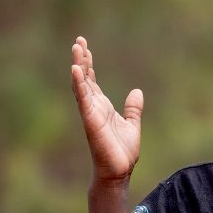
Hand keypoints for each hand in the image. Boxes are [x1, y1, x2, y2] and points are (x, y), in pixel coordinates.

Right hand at [70, 36, 142, 181]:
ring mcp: (90, 113)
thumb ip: (133, 109)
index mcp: (102, 107)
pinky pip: (83, 99)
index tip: (84, 47)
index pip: (92, 80)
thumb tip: (137, 92)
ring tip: (76, 49)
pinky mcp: (91, 120)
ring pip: (81, 85)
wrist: (119, 172)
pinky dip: (79, 84)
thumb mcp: (132, 124)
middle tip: (78, 41)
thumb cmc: (122, 152)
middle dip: (81, 60)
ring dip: (78, 67)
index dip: (88, 64)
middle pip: (84, 78)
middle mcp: (93, 107)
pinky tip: (76, 70)